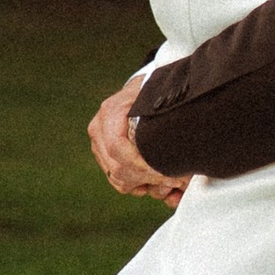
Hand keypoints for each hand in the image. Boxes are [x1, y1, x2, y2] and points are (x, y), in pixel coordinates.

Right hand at [87, 74, 189, 204]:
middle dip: (147, 179)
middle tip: (174, 180)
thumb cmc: (156, 93)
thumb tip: (176, 146)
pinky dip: (137, 185)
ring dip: (144, 185)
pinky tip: (156, 180)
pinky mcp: (103, 154)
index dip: (141, 166)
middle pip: (116, 168)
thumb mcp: (162, 99)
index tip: (166, 174)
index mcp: (111, 112)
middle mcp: (99, 128)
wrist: (143, 90)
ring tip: (168, 181)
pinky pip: (117, 179)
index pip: (117, 148)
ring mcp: (98, 142)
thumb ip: (166, 117)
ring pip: (117, 178)